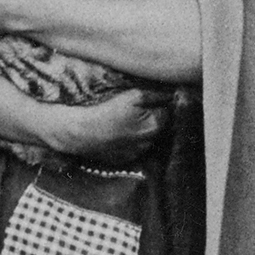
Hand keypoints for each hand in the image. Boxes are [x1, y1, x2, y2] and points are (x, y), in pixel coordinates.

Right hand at [41, 90, 171, 167]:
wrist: (82, 132)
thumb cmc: (107, 110)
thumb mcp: (133, 95)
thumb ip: (156, 95)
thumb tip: (172, 94)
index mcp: (155, 126)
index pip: (168, 112)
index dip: (160, 104)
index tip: (150, 99)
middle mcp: (150, 143)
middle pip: (160, 127)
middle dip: (154, 118)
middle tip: (137, 110)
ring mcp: (137, 154)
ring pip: (147, 139)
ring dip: (143, 131)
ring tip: (126, 121)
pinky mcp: (125, 160)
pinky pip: (134, 149)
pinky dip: (131, 141)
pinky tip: (119, 133)